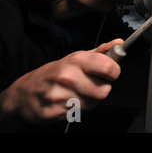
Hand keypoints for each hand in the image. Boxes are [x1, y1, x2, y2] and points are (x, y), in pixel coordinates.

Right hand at [0, 38, 122, 126]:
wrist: (26, 91)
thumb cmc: (55, 72)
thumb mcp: (77, 57)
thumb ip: (101, 52)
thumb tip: (119, 44)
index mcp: (76, 61)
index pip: (109, 68)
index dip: (113, 72)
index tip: (109, 72)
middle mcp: (68, 77)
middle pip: (104, 91)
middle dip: (101, 89)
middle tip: (90, 84)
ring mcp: (60, 95)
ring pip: (93, 104)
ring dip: (89, 100)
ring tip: (77, 92)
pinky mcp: (54, 112)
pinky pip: (79, 113)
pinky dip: (76, 109)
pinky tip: (68, 101)